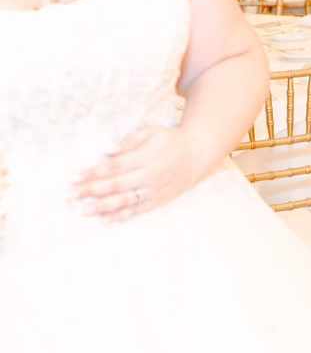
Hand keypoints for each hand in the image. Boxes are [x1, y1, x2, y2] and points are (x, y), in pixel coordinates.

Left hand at [74, 126, 200, 221]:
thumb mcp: (151, 131)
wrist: (198, 154)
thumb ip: (129, 140)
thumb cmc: (170, 140)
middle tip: (71, 196)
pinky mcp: (159, 200)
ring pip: (126, 201)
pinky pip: (138, 210)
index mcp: (146, 156)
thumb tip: (108, 151)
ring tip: (83, 211)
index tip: (75, 177)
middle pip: (116, 185)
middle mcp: (150, 175)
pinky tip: (105, 220)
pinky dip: (122, 217)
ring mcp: (155, 189)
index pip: (115, 166)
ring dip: (102, 207)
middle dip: (91, 191)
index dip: (94, 172)